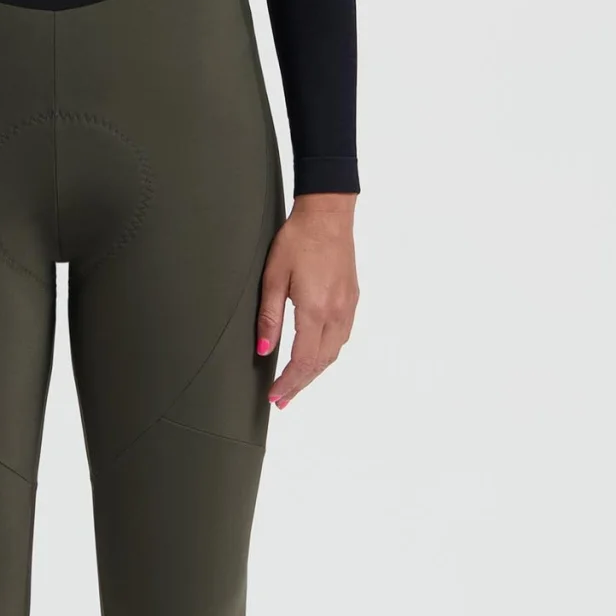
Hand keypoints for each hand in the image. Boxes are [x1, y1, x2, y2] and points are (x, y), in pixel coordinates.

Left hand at [257, 191, 358, 409]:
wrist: (327, 214)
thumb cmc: (298, 240)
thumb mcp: (273, 277)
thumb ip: (269, 317)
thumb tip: (264, 350)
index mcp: (315, 310)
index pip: (303, 360)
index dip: (288, 383)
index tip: (274, 397)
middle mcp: (336, 313)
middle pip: (320, 363)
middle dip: (300, 385)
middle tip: (282, 401)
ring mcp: (347, 307)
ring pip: (334, 352)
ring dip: (315, 372)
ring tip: (296, 384)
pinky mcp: (351, 299)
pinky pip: (341, 337)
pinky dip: (327, 354)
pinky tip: (316, 357)